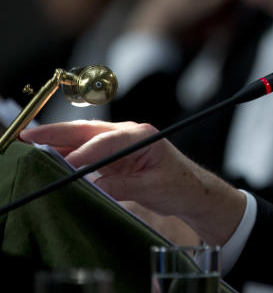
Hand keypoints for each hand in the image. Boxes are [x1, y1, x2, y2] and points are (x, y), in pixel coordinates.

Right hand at [20, 120, 244, 244]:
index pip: (107, 141)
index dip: (84, 153)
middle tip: (31, 137)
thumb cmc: (180, 185)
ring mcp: (120, 143)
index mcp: (143, 135)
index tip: (66, 165)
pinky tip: (50, 157)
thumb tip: (95, 185)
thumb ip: (123, 185)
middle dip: (58, 133)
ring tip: (32, 144)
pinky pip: (87, 151)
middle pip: (89, 130)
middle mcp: (129, 134)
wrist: (192, 190)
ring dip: (59, 142)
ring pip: (84, 138)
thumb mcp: (152, 188)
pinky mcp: (114, 155)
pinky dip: (68, 153)